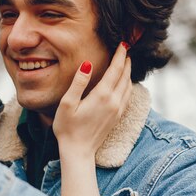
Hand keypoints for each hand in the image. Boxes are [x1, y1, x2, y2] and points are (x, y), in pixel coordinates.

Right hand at [53, 42, 132, 158]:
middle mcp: (114, 102)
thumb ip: (78, 83)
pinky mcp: (117, 117)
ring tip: (127, 62)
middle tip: (126, 49)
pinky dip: (128, 85)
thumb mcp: (67, 103)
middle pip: (125, 76)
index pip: (115, 70)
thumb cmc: (68, 128)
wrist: (78, 151)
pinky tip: (125, 83)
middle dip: (126, 61)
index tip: (123, 44)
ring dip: (128, 72)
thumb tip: (87, 63)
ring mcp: (117, 110)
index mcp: (102, 96)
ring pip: (128, 86)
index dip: (120, 56)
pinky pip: (127, 96)